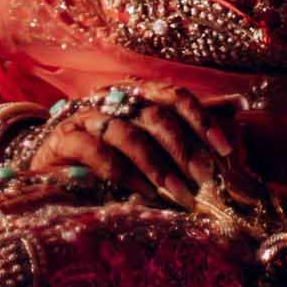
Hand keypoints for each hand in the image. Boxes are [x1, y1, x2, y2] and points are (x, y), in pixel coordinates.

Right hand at [23, 83, 240, 207]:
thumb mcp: (148, 133)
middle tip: (205, 179)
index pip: (174, 96)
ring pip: (128, 134)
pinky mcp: (64, 140)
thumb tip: (237, 106)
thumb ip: (189, 121)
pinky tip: (143, 194)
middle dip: (184, 148)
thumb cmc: (107, 147)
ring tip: (180, 195)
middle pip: (154, 114)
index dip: (202, 119)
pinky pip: (97, 152)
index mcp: (135, 92)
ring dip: (158, 166)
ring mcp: (86, 116)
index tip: (225, 150)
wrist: (49, 159)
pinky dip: (124, 173)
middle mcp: (112, 97)